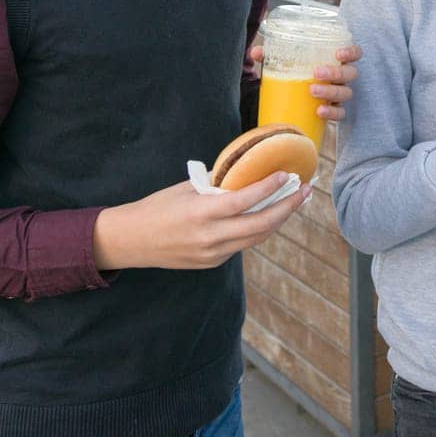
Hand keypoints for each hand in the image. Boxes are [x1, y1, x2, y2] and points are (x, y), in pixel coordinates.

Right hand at [92, 174, 310, 270]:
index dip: (270, 188)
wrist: (130, 241)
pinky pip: (242, 245)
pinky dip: (257, 230)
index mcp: (202, 213)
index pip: (246, 200)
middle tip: (305, 190)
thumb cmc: (156, 207)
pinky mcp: (212, 263)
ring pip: (256, 237)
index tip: (287, 175)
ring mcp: (212, 254)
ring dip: (278, 220)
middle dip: (287, 207)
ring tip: (293, 201)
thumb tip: (245, 174)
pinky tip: (267, 216)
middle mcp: (211, 237)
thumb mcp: (185, 189)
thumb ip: (216, 186)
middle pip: (261, 224)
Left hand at [250, 42, 362, 121]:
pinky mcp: (334, 111)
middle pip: (350, 73)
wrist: (294, 101)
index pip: (354, 54)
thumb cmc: (296, 75)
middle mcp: (341, 78)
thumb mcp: (285, 64)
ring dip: (331, 91)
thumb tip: (256, 53)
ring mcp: (339, 95)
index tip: (338, 52)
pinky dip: (331, 112)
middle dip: (335, 72)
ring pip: (346, 92)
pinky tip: (319, 111)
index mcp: (335, 61)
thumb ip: (272, 56)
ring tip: (312, 91)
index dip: (351, 51)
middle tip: (316, 72)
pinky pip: (340, 113)